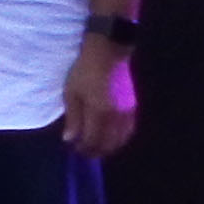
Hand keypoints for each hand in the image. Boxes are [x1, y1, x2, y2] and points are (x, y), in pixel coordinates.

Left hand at [61, 38, 137, 157]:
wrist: (108, 51)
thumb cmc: (85, 70)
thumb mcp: (72, 92)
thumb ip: (73, 118)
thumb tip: (70, 139)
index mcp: (99, 113)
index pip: (93, 140)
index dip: (84, 148)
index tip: (75, 149)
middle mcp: (116, 117)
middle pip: (109, 143)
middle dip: (97, 151)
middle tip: (86, 151)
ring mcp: (127, 112)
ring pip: (121, 139)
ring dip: (110, 147)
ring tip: (98, 147)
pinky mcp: (133, 107)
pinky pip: (129, 130)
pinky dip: (121, 138)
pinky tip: (113, 137)